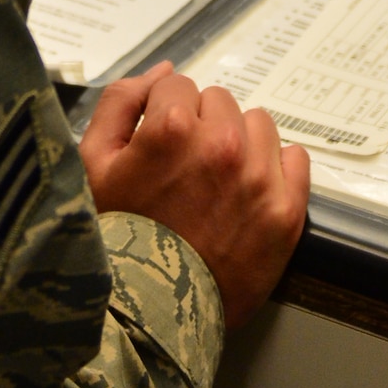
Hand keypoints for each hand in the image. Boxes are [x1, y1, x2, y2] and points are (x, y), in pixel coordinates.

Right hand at [80, 62, 309, 329]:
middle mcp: (220, 145)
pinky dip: (276, 169)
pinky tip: (250, 192)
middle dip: (202, 126)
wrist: (147, 315)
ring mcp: (257, 179)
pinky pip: (295, 159)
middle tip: (186, 169)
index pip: (177, 86)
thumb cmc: (116, 240)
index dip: (163, 114)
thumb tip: (164, 72)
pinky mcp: (285, 212)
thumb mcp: (92, 164)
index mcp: (171, 127)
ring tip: (217, 182)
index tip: (160, 145)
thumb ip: (122, 101)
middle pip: (219, 102)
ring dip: (240, 142)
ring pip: (258, 124)